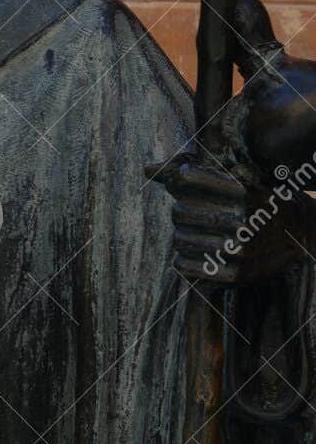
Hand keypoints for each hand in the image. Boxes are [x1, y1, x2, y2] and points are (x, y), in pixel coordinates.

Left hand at [150, 155, 249, 284]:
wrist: (297, 233)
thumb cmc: (256, 201)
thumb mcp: (236, 180)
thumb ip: (191, 173)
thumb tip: (146, 169)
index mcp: (244, 192)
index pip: (187, 177)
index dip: (181, 179)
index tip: (186, 181)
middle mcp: (243, 221)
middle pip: (178, 211)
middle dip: (181, 211)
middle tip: (195, 214)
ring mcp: (241, 249)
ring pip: (179, 240)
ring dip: (183, 236)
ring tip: (199, 234)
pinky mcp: (237, 274)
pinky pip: (184, 266)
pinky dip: (184, 260)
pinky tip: (196, 254)